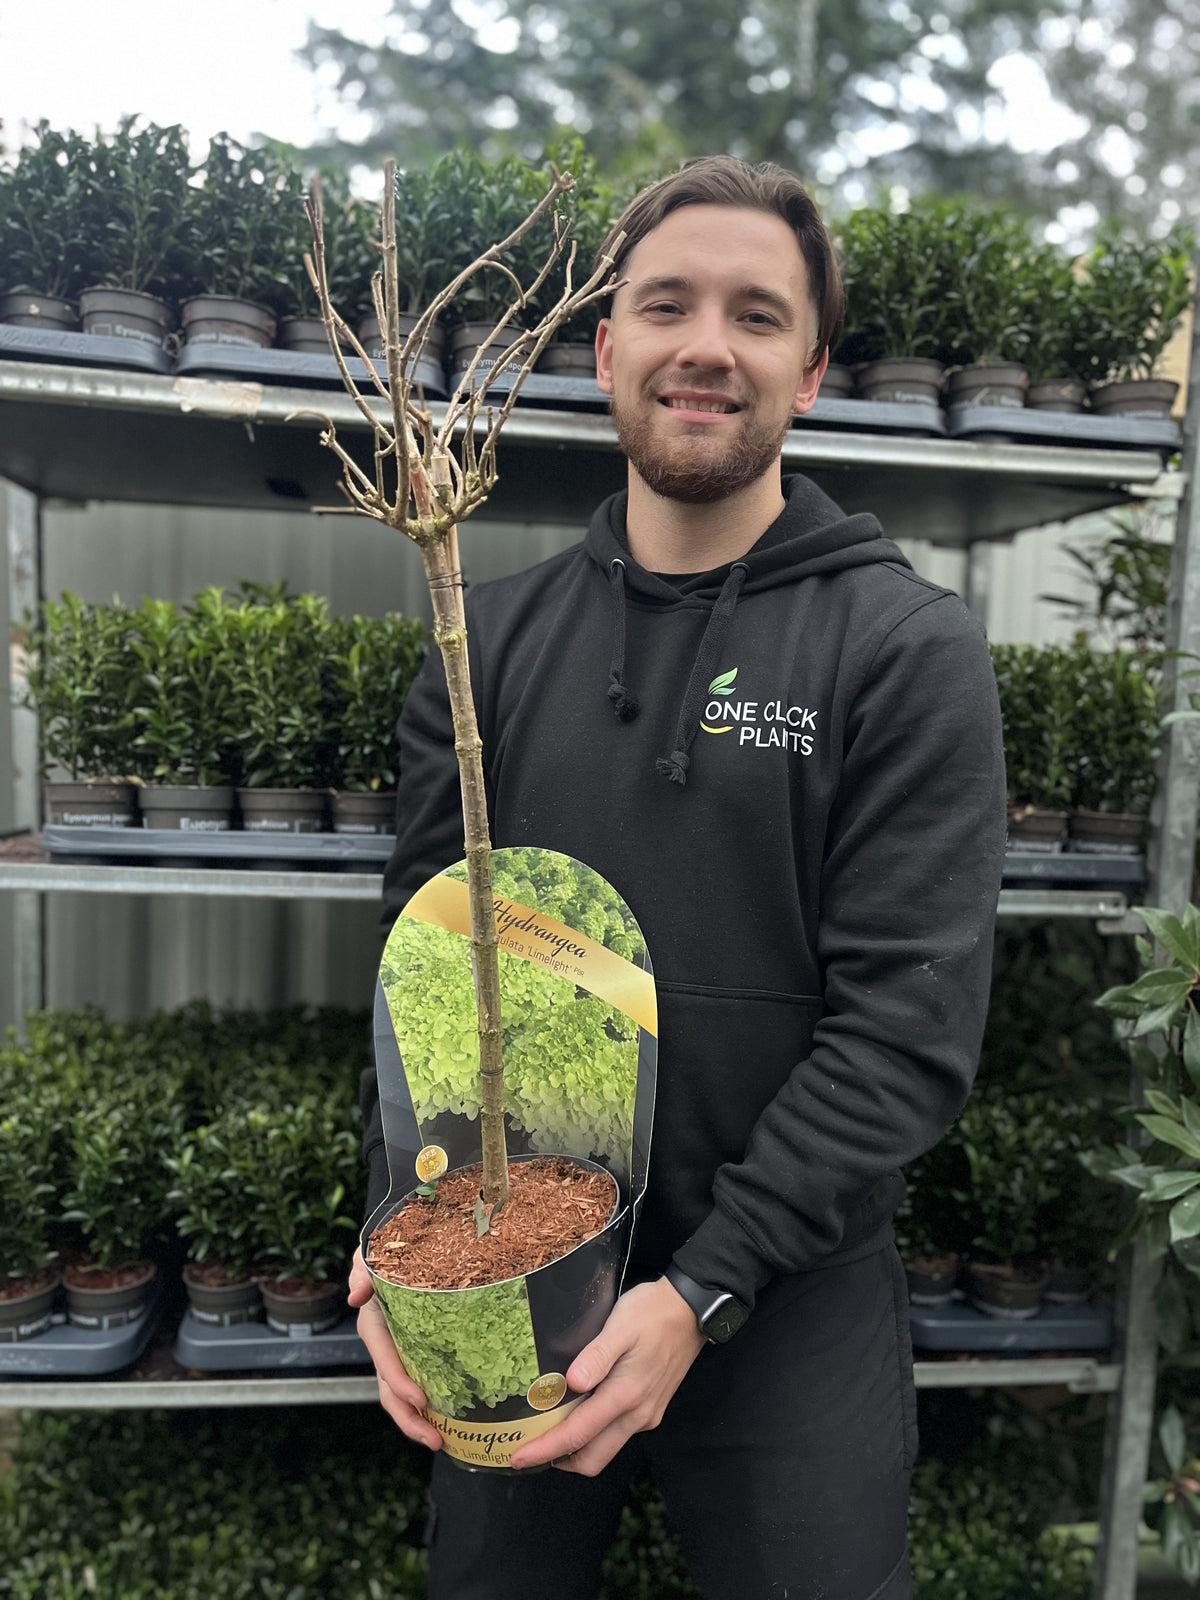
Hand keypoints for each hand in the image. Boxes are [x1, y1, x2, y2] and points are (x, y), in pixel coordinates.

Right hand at [349, 1246, 441, 1452]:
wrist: (400, 1248)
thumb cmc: (385, 1251)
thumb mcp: (370, 1253)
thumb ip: (362, 1270)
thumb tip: (355, 1295)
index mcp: (374, 1324)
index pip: (385, 1360)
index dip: (400, 1382)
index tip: (422, 1400)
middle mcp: (385, 1345)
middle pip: (390, 1391)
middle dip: (409, 1419)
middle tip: (435, 1439)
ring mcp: (399, 1353)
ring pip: (402, 1395)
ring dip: (418, 1421)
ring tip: (441, 1440)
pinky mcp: (415, 1353)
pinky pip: (419, 1382)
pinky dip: (430, 1406)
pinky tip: (452, 1419)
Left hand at [509, 1277, 705, 1476]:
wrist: (692, 1309)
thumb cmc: (653, 1312)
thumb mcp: (620, 1325)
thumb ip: (596, 1356)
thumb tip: (572, 1384)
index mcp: (625, 1395)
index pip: (578, 1435)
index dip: (545, 1450)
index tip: (518, 1457)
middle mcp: (637, 1414)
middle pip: (592, 1458)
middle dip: (558, 1460)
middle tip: (528, 1449)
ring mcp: (646, 1414)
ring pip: (605, 1449)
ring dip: (576, 1450)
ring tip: (549, 1433)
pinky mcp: (651, 1408)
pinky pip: (617, 1435)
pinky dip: (594, 1436)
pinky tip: (579, 1414)